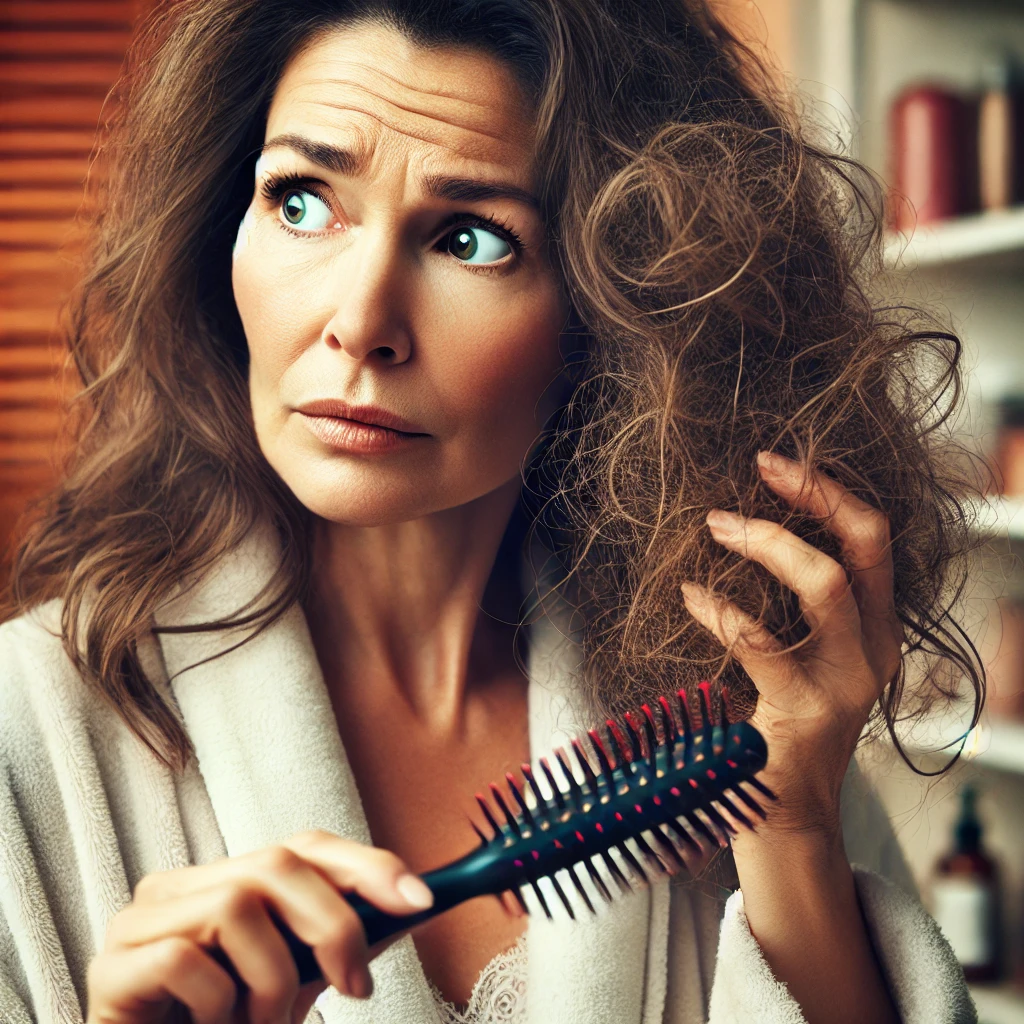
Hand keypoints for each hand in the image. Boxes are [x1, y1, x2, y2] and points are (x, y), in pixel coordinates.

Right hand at [85, 830, 434, 1023]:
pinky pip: (182, 959)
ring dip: (272, 980)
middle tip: (355, 988)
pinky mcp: (111, 967)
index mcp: (229, 878)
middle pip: (275, 864)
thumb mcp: (303, 976)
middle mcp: (183, 885)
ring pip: (235, 905)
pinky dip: (218, 1003)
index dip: (366, 864)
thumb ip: (349, 936)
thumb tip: (419, 898)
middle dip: (334, 924)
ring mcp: (140, 920)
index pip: (305, 845)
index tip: (419, 899)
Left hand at [681, 450, 902, 838]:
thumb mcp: (809, 653)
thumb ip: (798, 603)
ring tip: (716, 524)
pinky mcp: (805, 708)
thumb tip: (748, 527)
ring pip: (822, 583)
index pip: (873, 539)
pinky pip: (760, 642)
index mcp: (877, 626)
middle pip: (863, 545)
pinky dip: (720, 609)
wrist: (788, 808)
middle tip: (760, 467)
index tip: (779, 462)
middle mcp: (874, 646)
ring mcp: (846, 678)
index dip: (830, 492)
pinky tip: (691, 595)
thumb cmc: (784, 719)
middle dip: (812, 495)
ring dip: (765, 541)